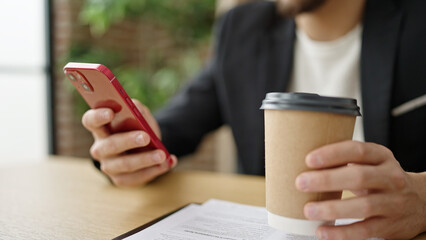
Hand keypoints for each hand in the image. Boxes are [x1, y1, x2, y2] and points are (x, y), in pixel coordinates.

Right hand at [82, 99, 177, 186]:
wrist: (146, 148)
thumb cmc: (138, 128)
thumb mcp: (139, 116)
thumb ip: (137, 109)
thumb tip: (138, 109)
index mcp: (100, 128)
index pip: (90, 121)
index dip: (97, 117)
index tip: (110, 113)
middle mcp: (100, 148)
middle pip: (110, 145)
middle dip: (128, 141)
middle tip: (146, 137)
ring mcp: (109, 166)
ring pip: (125, 164)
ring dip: (145, 160)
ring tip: (162, 155)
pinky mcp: (120, 179)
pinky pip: (136, 177)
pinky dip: (154, 170)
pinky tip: (168, 163)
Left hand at [295, 140, 425, 239]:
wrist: (420, 203)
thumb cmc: (381, 179)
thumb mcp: (371, 163)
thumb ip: (346, 161)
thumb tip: (302, 162)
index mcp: (381, 157)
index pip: (357, 150)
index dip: (332, 154)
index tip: (309, 159)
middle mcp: (391, 178)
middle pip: (359, 177)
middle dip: (327, 180)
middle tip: (301, 183)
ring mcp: (393, 203)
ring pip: (363, 206)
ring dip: (332, 209)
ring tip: (308, 210)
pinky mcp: (390, 226)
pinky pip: (365, 230)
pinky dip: (342, 233)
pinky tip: (322, 231)